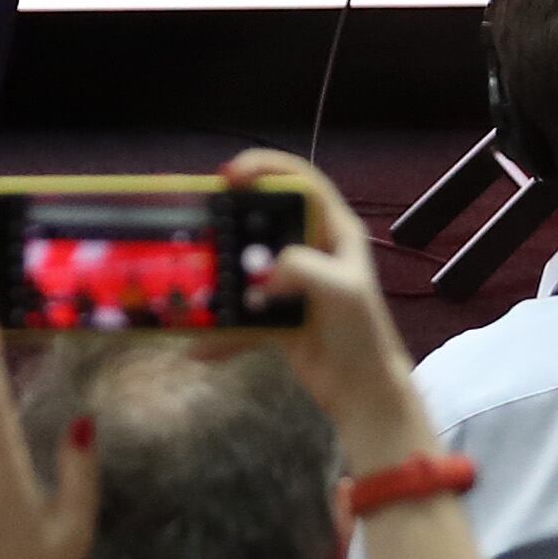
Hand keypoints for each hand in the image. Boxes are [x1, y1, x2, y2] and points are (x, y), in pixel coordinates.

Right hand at [232, 148, 431, 469]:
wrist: (361, 391)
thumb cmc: (361, 334)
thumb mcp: (340, 290)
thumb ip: (302, 267)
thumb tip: (262, 274)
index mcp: (335, 231)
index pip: (300, 182)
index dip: (265, 168)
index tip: (229, 175)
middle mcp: (312, 249)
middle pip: (264, 218)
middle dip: (232, 220)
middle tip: (201, 222)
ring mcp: (292, 281)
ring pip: (248, 264)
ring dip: (222, 274)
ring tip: (195, 279)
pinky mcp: (277, 312)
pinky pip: (242, 311)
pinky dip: (223, 329)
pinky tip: (200, 346)